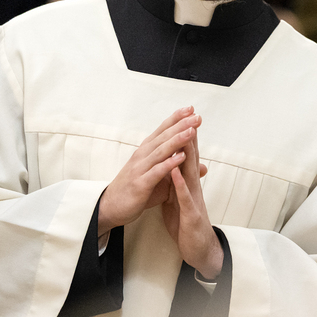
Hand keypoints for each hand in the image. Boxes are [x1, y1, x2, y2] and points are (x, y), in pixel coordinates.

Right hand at [98, 106, 200, 235]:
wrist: (111, 207)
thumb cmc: (138, 189)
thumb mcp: (162, 178)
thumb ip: (180, 169)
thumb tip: (204, 167)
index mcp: (147, 151)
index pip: (162, 131)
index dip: (176, 119)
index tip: (191, 109)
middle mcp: (143, 156)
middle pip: (164, 137)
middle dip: (181, 126)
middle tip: (196, 116)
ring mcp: (140, 169)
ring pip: (161, 151)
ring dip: (177, 140)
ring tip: (192, 131)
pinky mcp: (140, 184)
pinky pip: (156, 172)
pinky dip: (169, 164)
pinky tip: (181, 157)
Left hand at [161, 121, 223, 278]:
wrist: (198, 250)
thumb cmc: (187, 224)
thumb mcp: (179, 199)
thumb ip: (176, 182)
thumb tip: (172, 166)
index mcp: (188, 183)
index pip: (186, 156)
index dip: (184, 137)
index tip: (183, 117)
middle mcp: (193, 187)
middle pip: (191, 159)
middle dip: (190, 138)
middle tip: (191, 116)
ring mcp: (193, 200)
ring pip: (190, 174)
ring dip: (188, 155)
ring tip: (185, 136)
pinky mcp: (190, 214)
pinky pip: (184, 197)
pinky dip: (179, 184)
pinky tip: (175, 171)